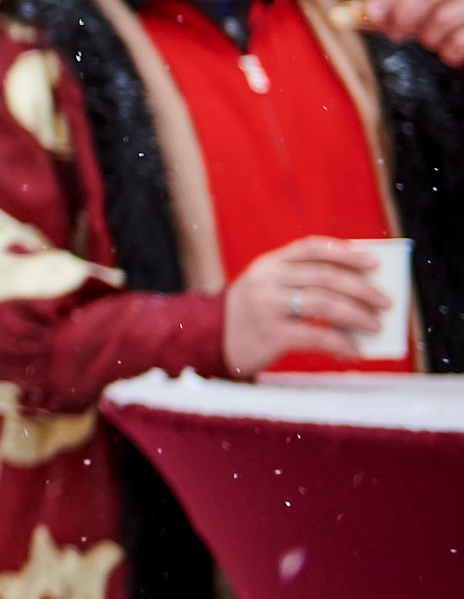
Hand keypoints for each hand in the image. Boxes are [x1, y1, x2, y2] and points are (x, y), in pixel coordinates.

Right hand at [222, 235, 389, 375]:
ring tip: (375, 326)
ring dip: (357, 315)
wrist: (212, 341)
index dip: (346, 253)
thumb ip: (303, 284)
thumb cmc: (254, 315)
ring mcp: (266, 306)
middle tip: (385, 302)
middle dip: (362, 289)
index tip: (375, 263)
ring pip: (324, 303)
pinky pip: (316, 335)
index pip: (312, 248)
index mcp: (268, 263)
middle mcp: (266, 280)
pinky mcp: (270, 333)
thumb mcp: (269, 289)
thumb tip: (359, 296)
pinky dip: (341, 343)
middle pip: (325, 276)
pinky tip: (354, 350)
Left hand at [357, 0, 463, 65]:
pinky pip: (459, 42)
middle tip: (394, 34)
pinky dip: (448, 52)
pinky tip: (450, 53)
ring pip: (442, 18)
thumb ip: (408, 9)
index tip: (371, 12)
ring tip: (433, 42)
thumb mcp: (434, 12)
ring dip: (428, 37)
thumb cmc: (457, 27)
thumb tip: (370, 14)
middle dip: (404, 14)